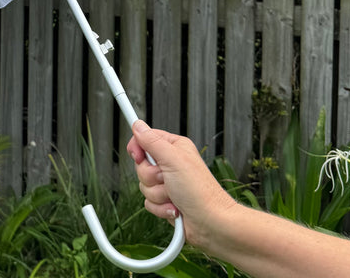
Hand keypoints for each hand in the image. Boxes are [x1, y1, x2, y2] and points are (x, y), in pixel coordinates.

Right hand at [127, 120, 236, 253]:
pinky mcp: (166, 201)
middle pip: (142, 165)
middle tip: (166, 178)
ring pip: (144, 185)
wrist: (211, 224)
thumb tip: (138, 125)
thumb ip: (152, 141)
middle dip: (151, 177)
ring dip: (158, 194)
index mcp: (174, 148)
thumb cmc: (200, 191)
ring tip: (174, 195)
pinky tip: (175, 207)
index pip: (145, 139)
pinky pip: (149, 202)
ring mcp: (168, 184)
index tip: (138, 156)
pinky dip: (161, 207)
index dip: (138, 147)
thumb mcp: (173, 159)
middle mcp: (170, 164)